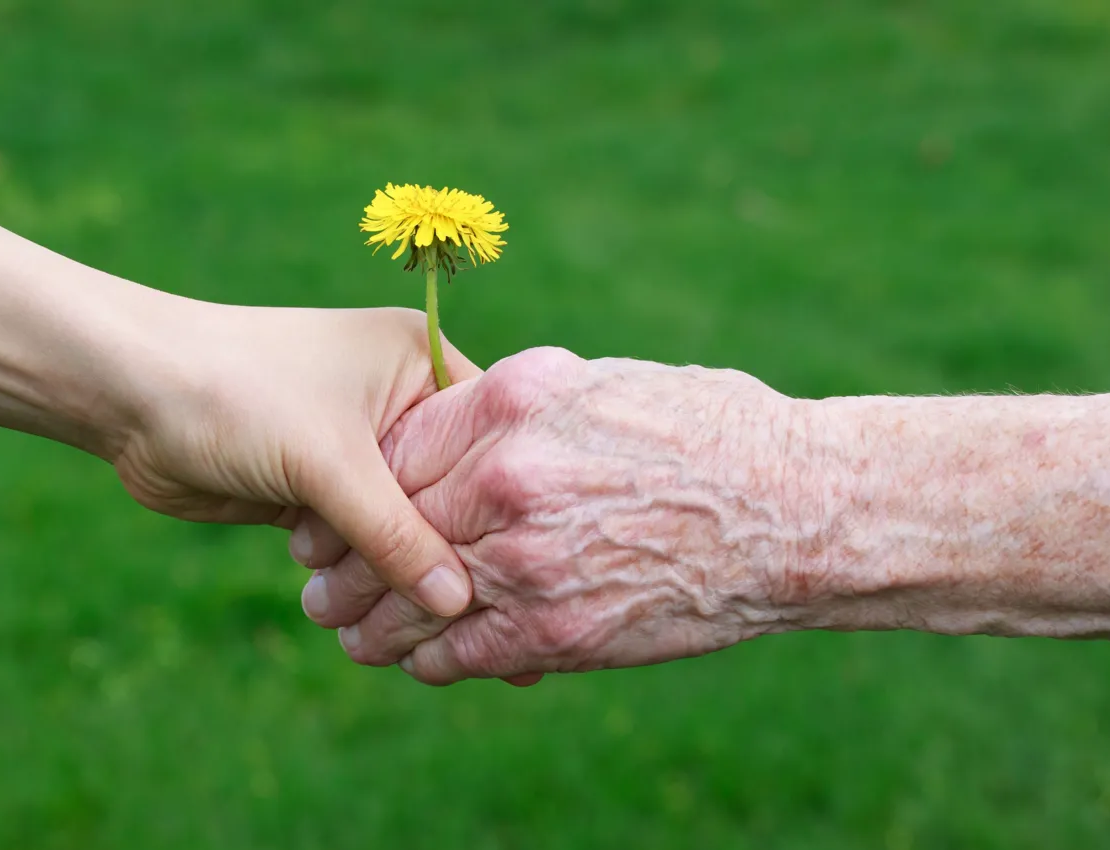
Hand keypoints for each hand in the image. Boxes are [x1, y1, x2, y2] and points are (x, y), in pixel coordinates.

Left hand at [114, 303, 478, 617]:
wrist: (128, 397)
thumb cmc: (236, 393)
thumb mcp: (330, 463)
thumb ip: (398, 535)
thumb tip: (458, 602)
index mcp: (418, 361)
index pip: (488, 439)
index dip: (503, 504)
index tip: (525, 569)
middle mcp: (397, 401)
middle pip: (448, 492)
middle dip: (444, 550)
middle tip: (467, 616)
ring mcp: (356, 447)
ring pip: (399, 526)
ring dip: (389, 569)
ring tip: (397, 618)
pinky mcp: (317, 487)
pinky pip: (358, 542)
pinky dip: (354, 572)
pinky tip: (358, 611)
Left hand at [304, 347, 812, 683]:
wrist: (795, 510)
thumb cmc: (710, 431)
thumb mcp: (604, 384)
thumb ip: (519, 404)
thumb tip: (458, 418)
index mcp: (513, 404)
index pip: (396, 450)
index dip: (357, 486)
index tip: (336, 506)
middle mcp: (509, 477)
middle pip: (389, 524)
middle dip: (343, 558)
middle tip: (314, 578)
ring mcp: (529, 557)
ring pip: (413, 597)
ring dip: (369, 620)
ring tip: (345, 628)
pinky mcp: (557, 629)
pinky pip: (462, 650)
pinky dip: (428, 658)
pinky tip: (414, 659)